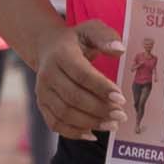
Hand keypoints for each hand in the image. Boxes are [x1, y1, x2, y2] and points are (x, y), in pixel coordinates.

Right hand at [35, 21, 128, 137]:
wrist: (47, 48)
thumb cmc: (76, 40)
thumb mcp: (91, 30)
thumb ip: (106, 37)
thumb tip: (120, 50)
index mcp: (61, 55)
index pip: (81, 75)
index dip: (102, 88)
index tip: (122, 99)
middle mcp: (47, 75)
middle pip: (73, 97)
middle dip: (99, 109)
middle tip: (121, 115)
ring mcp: (42, 92)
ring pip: (65, 113)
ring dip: (90, 122)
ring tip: (112, 124)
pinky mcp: (42, 104)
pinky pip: (55, 124)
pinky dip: (74, 132)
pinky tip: (93, 134)